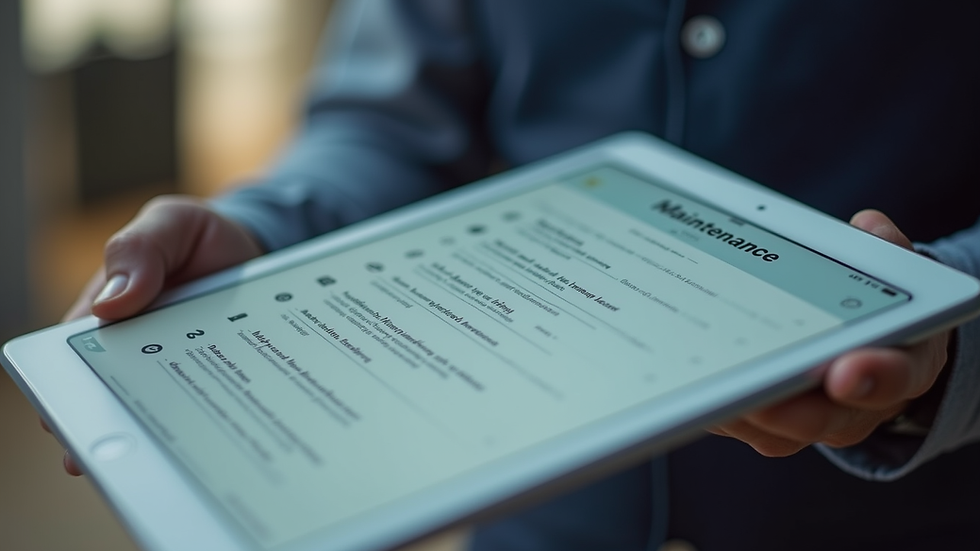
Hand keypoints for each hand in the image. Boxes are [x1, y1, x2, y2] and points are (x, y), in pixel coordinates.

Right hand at [48, 195, 264, 474]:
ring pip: (165, 409)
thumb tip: (110, 304)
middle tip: (125, 444)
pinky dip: (215, 411)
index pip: (76, 360)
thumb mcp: (170, 225)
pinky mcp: (217, 372)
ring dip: (167, 426)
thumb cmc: (199, 237)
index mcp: (107, 314)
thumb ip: (140, 250)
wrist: (256, 246)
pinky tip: (224, 425)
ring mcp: (179, 365)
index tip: (67, 420)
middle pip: (119, 394)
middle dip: (119, 420)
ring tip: (174, 448)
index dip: (69, 391)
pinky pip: (212, 398)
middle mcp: (137, 347)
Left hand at [708, 209, 949, 455]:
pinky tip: (685, 377)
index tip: (844, 374)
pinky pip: (739, 423)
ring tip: (701, 380)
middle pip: (820, 418)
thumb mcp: (899, 277)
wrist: (868, 352)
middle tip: (746, 389)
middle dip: (783, 407)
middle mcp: (856, 407)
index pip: (895, 376)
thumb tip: (869, 226)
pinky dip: (712, 404)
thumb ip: (885, 250)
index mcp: (901, 364)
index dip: (872, 377)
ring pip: (770, 428)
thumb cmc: (879, 313)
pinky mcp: (768, 425)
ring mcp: (809, 419)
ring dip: (734, 407)